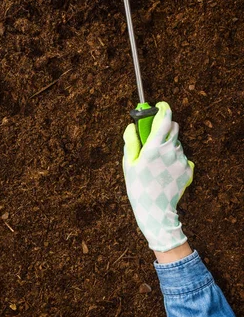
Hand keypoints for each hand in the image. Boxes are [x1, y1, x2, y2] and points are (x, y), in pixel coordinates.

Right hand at [122, 102, 193, 251]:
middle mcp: (170, 151)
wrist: (155, 210)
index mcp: (153, 148)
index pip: (164, 120)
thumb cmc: (138, 186)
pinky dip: (175, 159)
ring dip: (169, 145)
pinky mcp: (188, 169)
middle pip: (173, 128)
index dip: (163, 109)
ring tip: (157, 161)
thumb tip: (131, 126)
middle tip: (154, 137)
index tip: (160, 106)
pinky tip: (166, 170)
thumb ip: (130, 142)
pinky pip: (183, 157)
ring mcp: (181, 160)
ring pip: (177, 143)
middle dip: (165, 127)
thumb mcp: (128, 164)